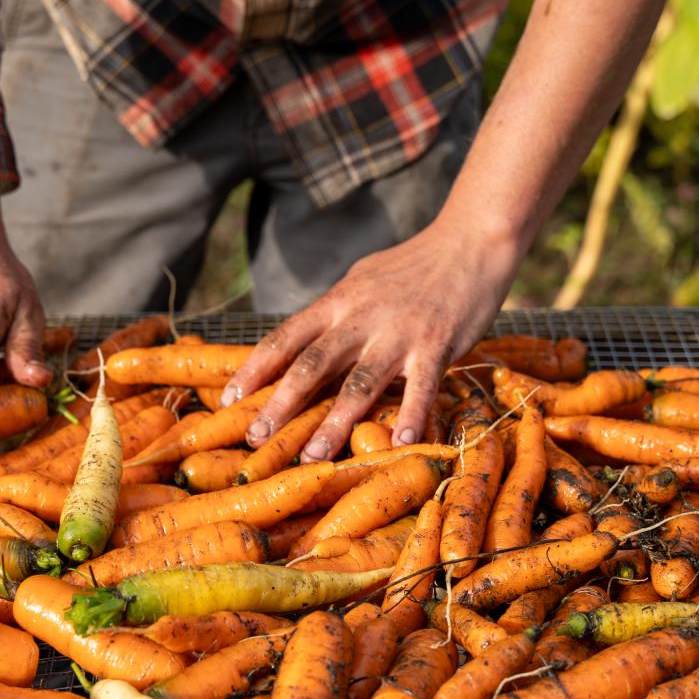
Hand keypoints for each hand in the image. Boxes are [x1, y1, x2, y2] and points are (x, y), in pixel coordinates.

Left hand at [220, 0, 686, 459]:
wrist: (470, 241)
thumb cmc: (414, 266)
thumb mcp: (363, 281)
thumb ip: (335, 314)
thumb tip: (301, 345)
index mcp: (338, 300)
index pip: (285, 337)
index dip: (254, 369)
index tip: (228, 399)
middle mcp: (361, 316)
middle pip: (311, 364)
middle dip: (279, 404)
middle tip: (255, 438)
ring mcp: (399, 331)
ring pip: (358, 382)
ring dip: (333, 424)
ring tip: (312, 457)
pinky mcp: (437, 343)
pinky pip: (420, 387)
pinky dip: (409, 416)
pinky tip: (398, 444)